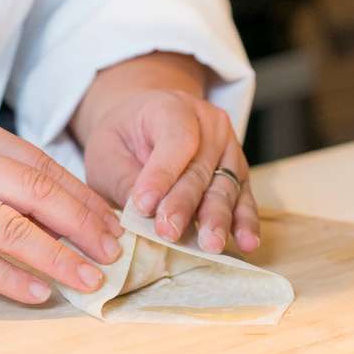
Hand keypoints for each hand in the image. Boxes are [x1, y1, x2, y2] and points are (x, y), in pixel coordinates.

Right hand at [0, 119, 122, 303]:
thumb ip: (6, 178)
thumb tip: (72, 213)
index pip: (44, 166)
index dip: (83, 197)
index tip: (111, 224)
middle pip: (36, 193)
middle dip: (83, 225)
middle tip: (113, 252)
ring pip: (11, 228)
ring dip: (57, 257)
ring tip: (88, 277)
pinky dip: (12, 278)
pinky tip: (39, 292)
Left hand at [83, 89, 259, 253]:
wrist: (142, 125)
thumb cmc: (122, 139)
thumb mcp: (106, 151)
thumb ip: (123, 179)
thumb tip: (140, 214)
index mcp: (172, 107)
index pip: (175, 140)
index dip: (162, 174)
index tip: (143, 206)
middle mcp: (208, 124)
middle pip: (199, 169)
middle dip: (184, 205)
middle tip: (169, 232)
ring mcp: (227, 147)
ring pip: (224, 186)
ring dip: (217, 219)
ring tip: (210, 246)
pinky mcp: (236, 172)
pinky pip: (243, 197)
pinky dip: (244, 221)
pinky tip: (247, 242)